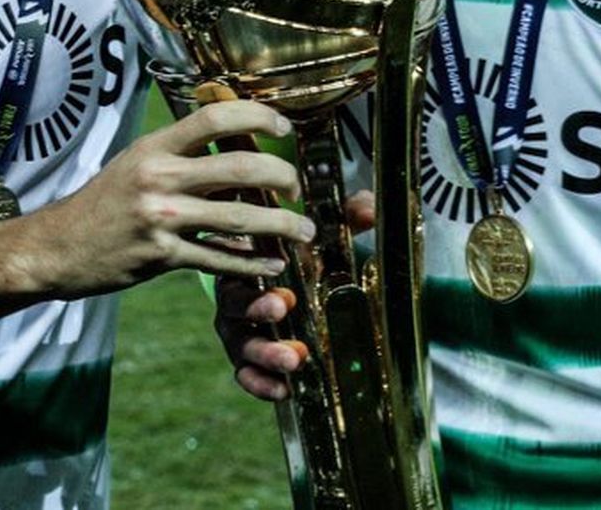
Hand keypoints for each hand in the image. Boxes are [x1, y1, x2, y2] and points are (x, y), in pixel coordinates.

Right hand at [12, 100, 315, 298]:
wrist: (57, 248)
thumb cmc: (103, 202)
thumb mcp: (136, 161)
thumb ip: (181, 151)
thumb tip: (235, 141)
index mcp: (155, 146)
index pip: (215, 116)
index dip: (258, 115)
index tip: (284, 128)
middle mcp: (160, 177)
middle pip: (239, 167)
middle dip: (281, 176)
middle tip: (298, 187)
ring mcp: (161, 218)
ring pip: (238, 217)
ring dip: (281, 225)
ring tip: (304, 231)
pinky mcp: (162, 257)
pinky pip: (220, 260)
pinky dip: (252, 263)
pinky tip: (273, 264)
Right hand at [216, 189, 375, 400]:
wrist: (305, 285)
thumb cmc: (305, 252)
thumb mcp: (326, 231)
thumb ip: (346, 215)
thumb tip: (367, 209)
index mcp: (247, 261)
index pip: (237, 264)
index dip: (254, 271)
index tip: (283, 283)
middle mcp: (236, 296)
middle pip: (233, 306)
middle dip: (256, 310)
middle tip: (284, 308)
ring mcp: (241, 331)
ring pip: (241, 345)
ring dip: (265, 354)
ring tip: (294, 360)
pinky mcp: (250, 361)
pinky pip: (246, 376)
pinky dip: (261, 384)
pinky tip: (284, 390)